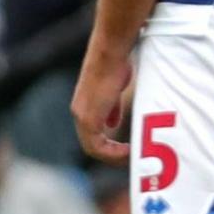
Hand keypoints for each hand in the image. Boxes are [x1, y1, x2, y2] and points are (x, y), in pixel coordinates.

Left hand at [72, 45, 133, 163]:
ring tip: (133, 158)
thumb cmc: (116, 65)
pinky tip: (130, 152)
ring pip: (94, 149)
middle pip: (93, 146)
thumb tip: (112, 123)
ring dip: (114, 157)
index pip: (93, 136)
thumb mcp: (114, 90)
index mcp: (85, 108)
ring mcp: (82, 116)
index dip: (110, 147)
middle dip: (113, 156)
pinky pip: (97, 146)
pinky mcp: (88, 118)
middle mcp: (79, 114)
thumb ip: (111, 108)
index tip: (130, 150)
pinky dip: (113, 153)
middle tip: (133, 160)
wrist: (110, 53)